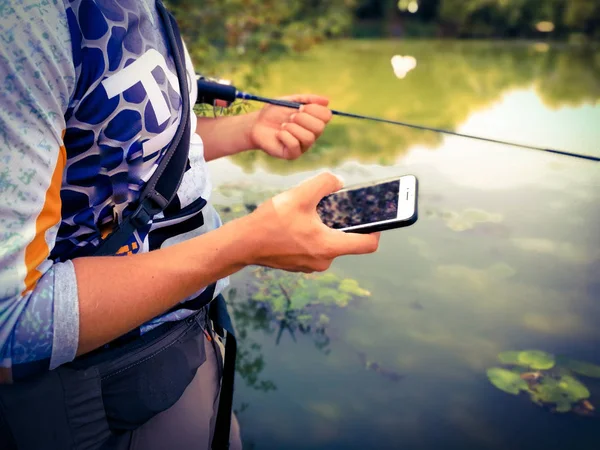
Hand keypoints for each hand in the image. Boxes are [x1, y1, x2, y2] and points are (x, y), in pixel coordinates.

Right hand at [244, 172, 379, 271]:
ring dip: (325, 228)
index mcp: (329, 246)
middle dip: (343, 222)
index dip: (376, 229)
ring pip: (329, 243)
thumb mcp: (300, 194)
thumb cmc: (271, 221)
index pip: (368, 244)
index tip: (374, 217)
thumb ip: (325, 183)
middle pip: (347, 241)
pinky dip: (312, 235)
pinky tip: (296, 224)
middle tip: (333, 207)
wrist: (244, 243)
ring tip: (308, 214)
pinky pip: (315, 248)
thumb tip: (339, 183)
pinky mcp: (299, 264)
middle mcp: (324, 261)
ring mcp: (311, 265)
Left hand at [249, 95, 332, 159]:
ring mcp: (303, 146)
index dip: (314, 110)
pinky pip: (295, 145)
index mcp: (313, 120)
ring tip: (283, 126)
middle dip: (303, 119)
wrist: (256, 124)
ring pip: (308, 137)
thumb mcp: (290, 100)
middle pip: (320, 127)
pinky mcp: (292, 154)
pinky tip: (279, 134)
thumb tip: (327, 101)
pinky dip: (285, 136)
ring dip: (293, 128)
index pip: (326, 116)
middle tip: (290, 117)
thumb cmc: (273, 113)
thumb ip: (308, 99)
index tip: (300, 107)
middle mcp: (311, 134)